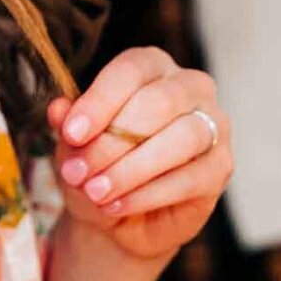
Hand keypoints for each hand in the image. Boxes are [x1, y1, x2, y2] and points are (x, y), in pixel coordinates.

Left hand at [46, 48, 231, 266]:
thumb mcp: (74, 145)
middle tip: (77, 172)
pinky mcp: (221, 167)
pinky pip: (190, 177)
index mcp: (152, 66)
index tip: (71, 134)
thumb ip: (68, 124)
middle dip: (112, 141)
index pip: (131, 70)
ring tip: (96, 191)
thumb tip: (58, 109)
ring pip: (181, 138)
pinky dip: (147, 195)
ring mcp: (214, 125)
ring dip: (131, 169)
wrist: (118, 214)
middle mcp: (190, 87)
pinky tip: (117, 205)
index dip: (100, 101)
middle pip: (159, 102)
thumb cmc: (98, 164)